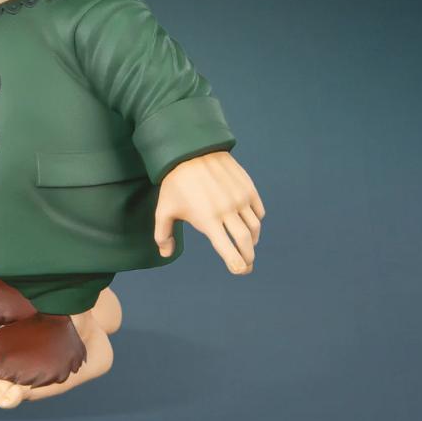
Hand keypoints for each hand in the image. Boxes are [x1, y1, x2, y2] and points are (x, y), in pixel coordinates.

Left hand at [154, 151, 264, 274]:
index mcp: (207, 220)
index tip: (240, 271)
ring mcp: (240, 198)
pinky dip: (256, 221)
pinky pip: (258, 211)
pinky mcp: (248, 187)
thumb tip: (166, 253)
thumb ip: (163, 234)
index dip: (237, 265)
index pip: (228, 250)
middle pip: (246, 242)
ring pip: (255, 227)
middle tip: (247, 264)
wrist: (191, 150)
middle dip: (248, 257)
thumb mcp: (164, 208)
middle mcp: (227, 210)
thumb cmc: (175, 182)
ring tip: (247, 244)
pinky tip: (249, 224)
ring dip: (253, 240)